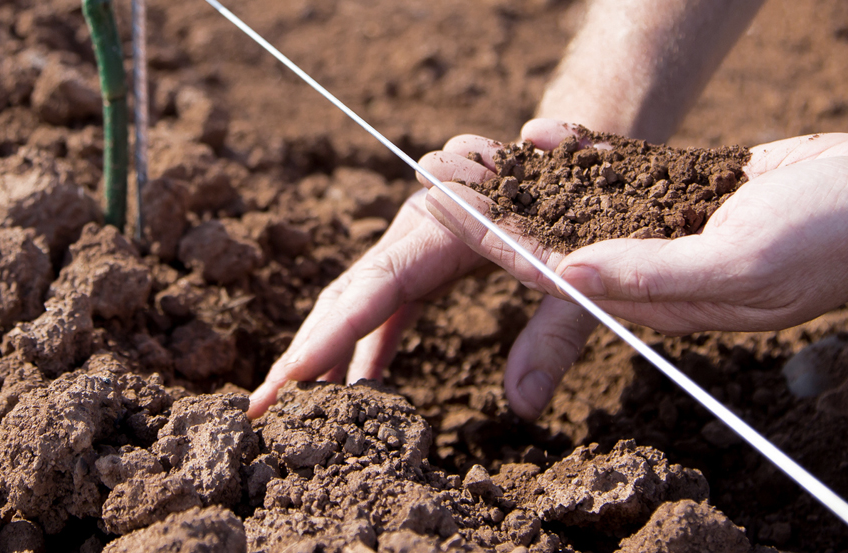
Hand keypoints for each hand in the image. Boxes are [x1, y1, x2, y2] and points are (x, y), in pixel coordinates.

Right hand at [247, 132, 595, 418]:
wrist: (577, 156)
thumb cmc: (586, 209)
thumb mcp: (582, 275)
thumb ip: (556, 333)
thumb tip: (524, 405)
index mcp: (446, 224)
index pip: (375, 287)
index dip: (331, 335)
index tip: (291, 376)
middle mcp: (417, 230)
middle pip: (347, 295)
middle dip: (305, 353)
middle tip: (262, 407)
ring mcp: (416, 246)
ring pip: (356, 301)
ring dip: (326, 353)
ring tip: (293, 407)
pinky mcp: (425, 262)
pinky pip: (384, 307)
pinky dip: (365, 346)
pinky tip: (355, 388)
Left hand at [433, 119, 847, 417]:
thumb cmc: (829, 240)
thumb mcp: (740, 260)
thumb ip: (651, 271)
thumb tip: (565, 275)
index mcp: (648, 295)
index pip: (547, 269)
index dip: (488, 235)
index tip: (437, 203)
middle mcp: (645, 267)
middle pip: (544, 234)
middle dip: (485, 203)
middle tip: (428, 166)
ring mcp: (662, 229)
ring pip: (571, 202)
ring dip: (518, 176)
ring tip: (465, 146)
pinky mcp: (683, 193)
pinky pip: (618, 174)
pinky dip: (579, 153)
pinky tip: (539, 132)